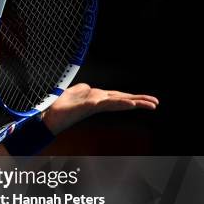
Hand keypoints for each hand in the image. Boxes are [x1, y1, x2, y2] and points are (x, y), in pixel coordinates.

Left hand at [42, 83, 158, 134]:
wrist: (47, 116)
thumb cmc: (58, 107)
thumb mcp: (72, 93)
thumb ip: (82, 90)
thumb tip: (88, 87)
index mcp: (95, 98)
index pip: (117, 96)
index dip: (132, 97)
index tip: (147, 100)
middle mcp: (97, 101)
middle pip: (122, 98)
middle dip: (139, 101)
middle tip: (156, 103)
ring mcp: (94, 104)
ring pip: (118, 101)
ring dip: (134, 102)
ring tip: (150, 104)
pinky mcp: (88, 106)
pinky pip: (107, 103)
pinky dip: (119, 103)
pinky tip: (130, 104)